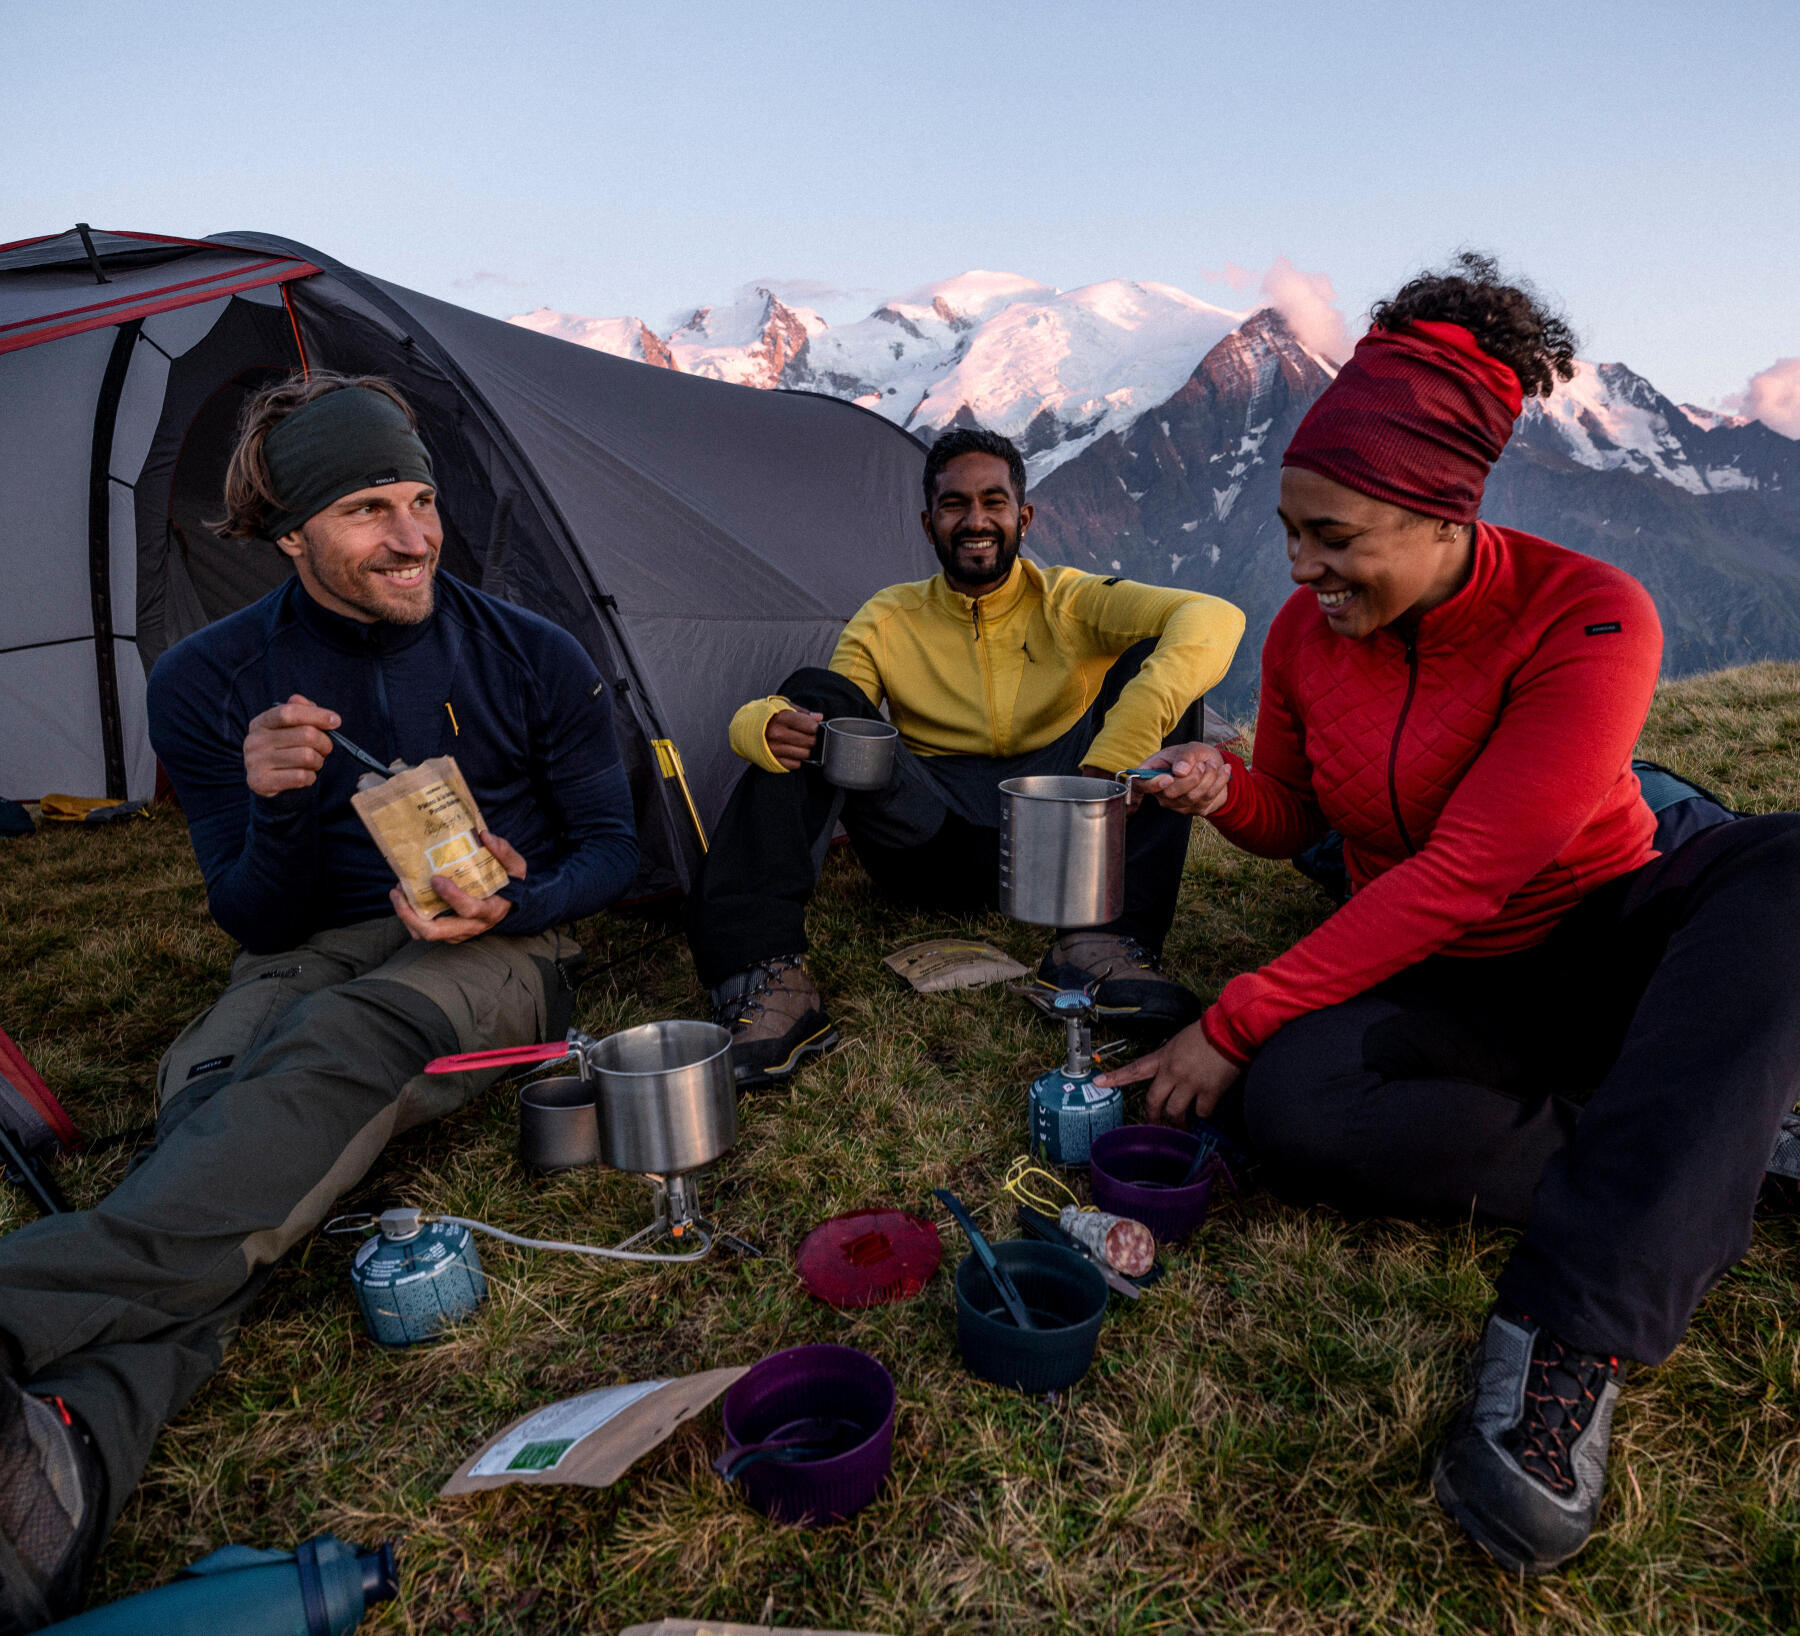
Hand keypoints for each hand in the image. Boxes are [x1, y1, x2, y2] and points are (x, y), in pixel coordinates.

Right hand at [243, 694, 339, 796]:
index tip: (336, 721)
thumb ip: (300, 712)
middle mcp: (254, 740)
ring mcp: (255, 762)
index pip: (289, 712)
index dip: (316, 715)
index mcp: (261, 723)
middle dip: (325, 742)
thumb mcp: (286, 728)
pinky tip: (305, 774)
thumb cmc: (280, 749)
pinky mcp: (261, 782)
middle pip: (306, 735)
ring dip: (318, 760)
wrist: (259, 780)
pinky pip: (301, 777)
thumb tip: (311, 705)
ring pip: (307, 756)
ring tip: (314, 762)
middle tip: (325, 748)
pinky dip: (311, 777)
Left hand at [393, 830, 525, 942]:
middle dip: (412, 915)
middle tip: (398, 892)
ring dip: (406, 916)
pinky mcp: (449, 934)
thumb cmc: (510, 884)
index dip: (452, 897)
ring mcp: (459, 933)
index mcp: (490, 910)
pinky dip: (411, 917)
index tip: (435, 878)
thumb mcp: (515, 866)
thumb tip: (484, 835)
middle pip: (437, 931)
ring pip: (426, 934)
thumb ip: (503, 852)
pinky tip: (405, 897)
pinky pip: (425, 931)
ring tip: (397, 893)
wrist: (511, 906)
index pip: (469, 909)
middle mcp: (472, 926)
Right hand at [766, 709, 822, 771]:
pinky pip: (794, 764)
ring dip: (805, 750)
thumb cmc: (765, 715)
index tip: (811, 726)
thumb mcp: (782, 707)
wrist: (743, 727)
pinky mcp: (772, 760)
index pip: (811, 726)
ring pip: (804, 754)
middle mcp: (777, 734)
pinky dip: (796, 759)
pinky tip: (790, 751)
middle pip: (809, 741)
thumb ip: (802, 712)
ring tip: (798, 743)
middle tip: (806, 736)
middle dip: (812, 739)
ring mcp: (774, 748)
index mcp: (781, 718)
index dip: (814, 727)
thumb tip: (819, 718)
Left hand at [1095, 1019, 1240, 1125]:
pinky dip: (1203, 1115)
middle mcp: (1172, 1072)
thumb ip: (1172, 1060)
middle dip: (1152, 1116)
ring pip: (1175, 1112)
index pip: (1134, 1069)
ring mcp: (1190, 1083)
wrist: (1229, 1030)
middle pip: (1153, 1101)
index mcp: (1164, 1057)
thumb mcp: (1180, 1042)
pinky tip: (1206, 1111)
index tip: (1098, 1083)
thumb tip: (1172, 1075)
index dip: (1116, 1078)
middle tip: (1154, 1124)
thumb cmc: (1208, 1033)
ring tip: (1183, 1125)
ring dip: (1179, 1121)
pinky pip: (1201, 1112)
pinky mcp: (1209, 1091)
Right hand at [1132, 742, 1231, 816]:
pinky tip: (1224, 770)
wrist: (1214, 765)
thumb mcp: (1189, 748)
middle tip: (1203, 764)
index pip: (1140, 785)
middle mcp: (1161, 792)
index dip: (1152, 785)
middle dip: (1191, 778)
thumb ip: (1184, 756)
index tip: (1168, 778)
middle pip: (1170, 794)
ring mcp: (1177, 804)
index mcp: (1153, 772)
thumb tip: (1180, 771)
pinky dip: (1219, 782)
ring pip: (1191, 797)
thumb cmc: (1195, 755)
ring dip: (1208, 778)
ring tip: (1213, 764)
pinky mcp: (1194, 809)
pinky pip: (1207, 799)